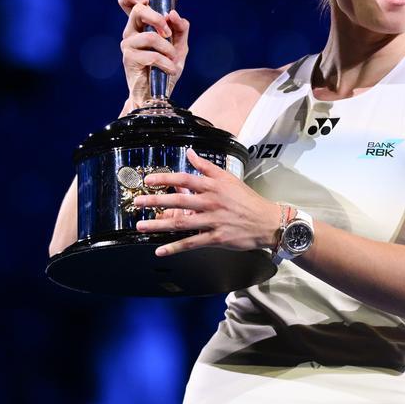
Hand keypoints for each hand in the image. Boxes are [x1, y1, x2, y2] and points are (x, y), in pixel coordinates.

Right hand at [118, 0, 189, 104]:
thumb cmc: (165, 68)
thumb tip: (173, 14)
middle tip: (168, 34)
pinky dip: (166, 63)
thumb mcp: (179, 46)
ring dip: (168, 49)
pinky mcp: (129, 59)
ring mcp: (128, 45)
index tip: (147, 0)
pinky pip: (152, 55)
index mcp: (140, 25)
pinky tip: (170, 69)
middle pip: (138, 10)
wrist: (158, 93)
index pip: (127, 2)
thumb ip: (180, 28)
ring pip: (150, 36)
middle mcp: (131, 32)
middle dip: (158, 19)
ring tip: (172, 60)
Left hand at [134, 149, 279, 256]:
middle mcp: (211, 202)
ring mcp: (213, 221)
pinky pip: (192, 243)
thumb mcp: (229, 178)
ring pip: (182, 223)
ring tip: (141, 226)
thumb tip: (191, 153)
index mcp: (213, 186)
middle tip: (137, 203)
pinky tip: (160, 250)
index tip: (148, 180)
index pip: (185, 179)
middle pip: (179, 200)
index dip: (165, 179)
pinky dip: (175, 248)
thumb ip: (207, 166)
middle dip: (156, 201)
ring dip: (159, 225)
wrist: (267, 221)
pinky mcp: (216, 238)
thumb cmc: (247, 199)